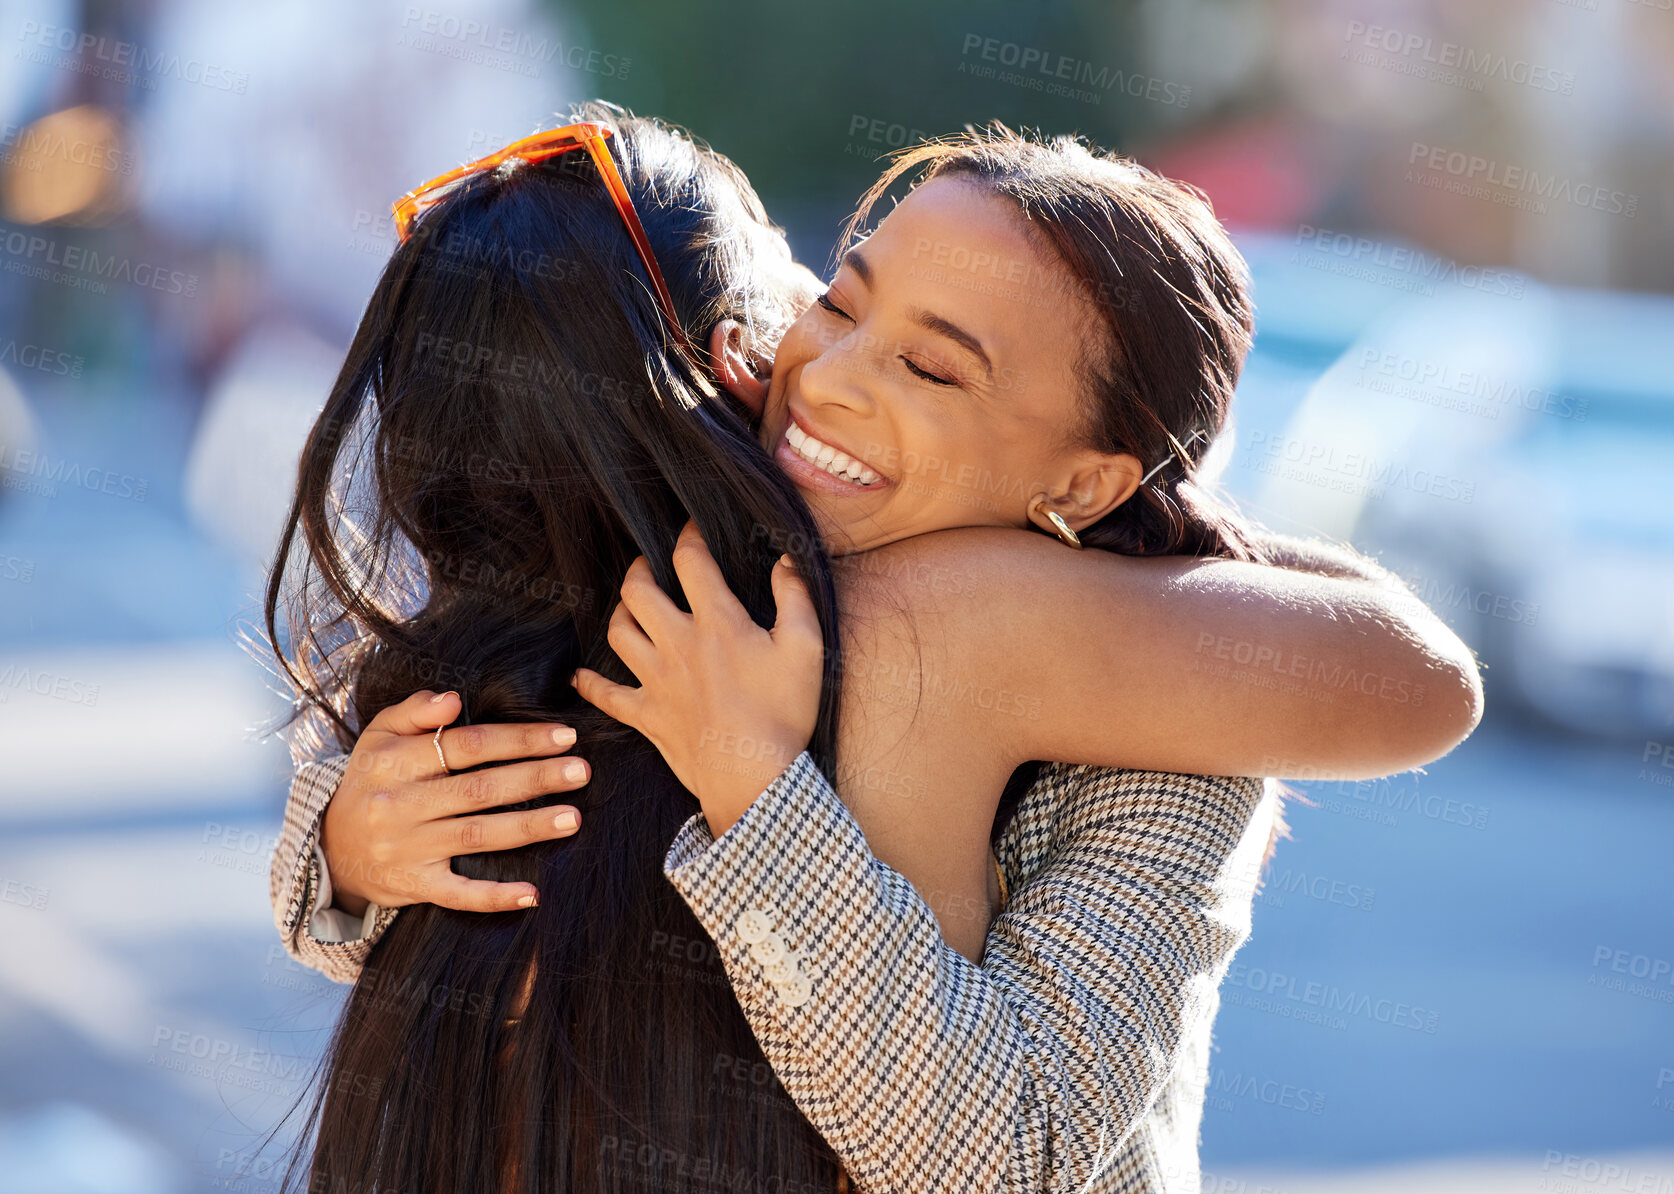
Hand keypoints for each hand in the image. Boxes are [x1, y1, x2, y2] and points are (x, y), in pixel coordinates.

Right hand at [320, 689, 589, 915]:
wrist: (329, 847)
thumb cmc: (371, 780)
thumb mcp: (379, 736)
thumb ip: (414, 711)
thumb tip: (453, 699)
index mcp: (394, 761)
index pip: (466, 745)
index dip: (517, 739)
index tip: (563, 736)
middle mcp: (400, 804)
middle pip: (479, 788)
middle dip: (535, 779)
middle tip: (581, 771)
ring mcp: (407, 848)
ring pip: (476, 836)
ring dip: (528, 827)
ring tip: (573, 818)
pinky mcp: (412, 885)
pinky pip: (457, 893)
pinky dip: (493, 897)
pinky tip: (532, 894)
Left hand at [571, 521, 822, 836]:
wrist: (754, 778)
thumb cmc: (783, 714)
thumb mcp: (805, 649)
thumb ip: (795, 598)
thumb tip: (785, 560)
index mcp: (716, 622)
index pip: (690, 561)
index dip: (688, 535)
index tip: (691, 526)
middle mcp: (677, 644)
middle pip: (638, 591)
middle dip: (639, 568)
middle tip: (647, 563)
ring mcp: (656, 681)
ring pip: (618, 633)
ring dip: (620, 613)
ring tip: (629, 607)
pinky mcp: (646, 715)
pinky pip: (606, 696)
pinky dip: (590, 685)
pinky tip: (580, 677)